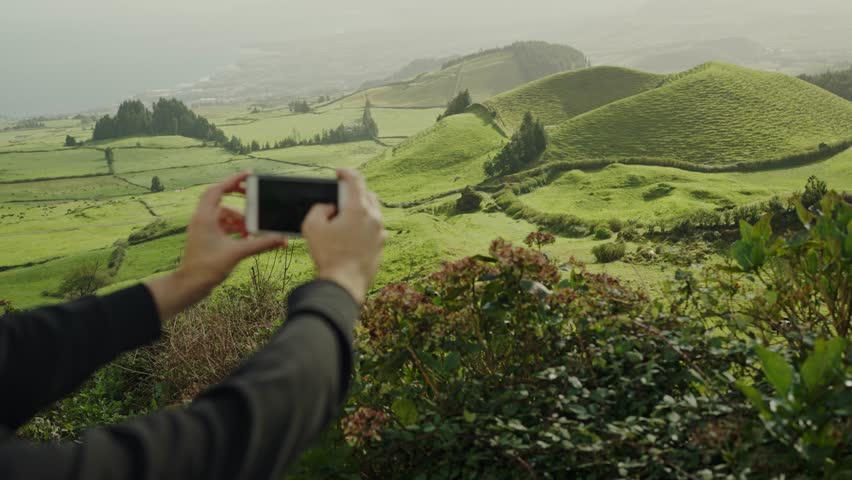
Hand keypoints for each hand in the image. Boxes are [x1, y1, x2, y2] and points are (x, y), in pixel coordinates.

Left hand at [146, 172, 286, 319]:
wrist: (190, 285)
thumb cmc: (207, 268)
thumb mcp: (238, 253)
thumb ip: (261, 244)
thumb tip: (281, 239)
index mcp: (205, 217)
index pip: (219, 189)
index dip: (234, 180)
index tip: (249, 175)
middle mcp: (201, 219)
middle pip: (219, 197)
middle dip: (237, 196)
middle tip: (252, 194)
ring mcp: (202, 227)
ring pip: (223, 213)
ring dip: (238, 218)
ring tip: (251, 230)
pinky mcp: (205, 237)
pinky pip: (222, 225)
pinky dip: (234, 227)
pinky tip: (245, 237)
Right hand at [302, 169, 386, 303]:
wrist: (344, 284)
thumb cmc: (327, 255)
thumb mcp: (311, 226)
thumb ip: (319, 209)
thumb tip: (329, 208)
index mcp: (358, 209)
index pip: (356, 181)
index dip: (346, 173)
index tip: (339, 173)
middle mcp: (374, 218)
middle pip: (368, 196)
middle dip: (354, 193)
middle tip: (340, 199)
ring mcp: (380, 233)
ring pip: (373, 213)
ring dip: (360, 211)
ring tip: (345, 218)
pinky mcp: (381, 247)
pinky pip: (374, 230)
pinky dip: (364, 227)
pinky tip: (351, 235)